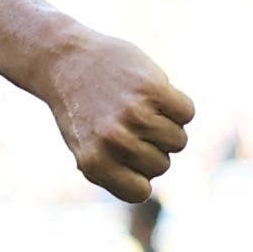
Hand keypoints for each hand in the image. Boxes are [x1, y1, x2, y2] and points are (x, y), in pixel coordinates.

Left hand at [46, 33, 194, 199]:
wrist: (66, 60)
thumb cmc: (81, 109)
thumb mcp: (86, 148)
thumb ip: (113, 170)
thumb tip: (145, 186)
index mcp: (94, 163)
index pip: (141, 192)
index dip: (139, 174)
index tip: (126, 156)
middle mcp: (114, 141)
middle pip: (163, 165)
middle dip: (152, 149)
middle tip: (130, 125)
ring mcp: (134, 114)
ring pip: (178, 140)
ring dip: (166, 126)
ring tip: (139, 108)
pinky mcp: (152, 88)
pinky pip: (186, 112)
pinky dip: (176, 104)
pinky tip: (153, 93)